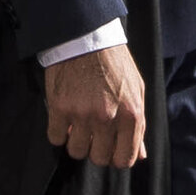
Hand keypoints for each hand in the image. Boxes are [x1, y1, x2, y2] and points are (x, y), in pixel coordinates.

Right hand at [44, 43, 147, 168]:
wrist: (87, 37)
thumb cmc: (114, 63)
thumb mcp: (136, 90)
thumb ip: (138, 125)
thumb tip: (140, 155)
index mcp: (131, 114)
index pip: (125, 158)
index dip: (116, 158)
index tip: (109, 150)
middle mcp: (108, 117)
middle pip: (99, 158)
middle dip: (95, 151)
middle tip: (92, 136)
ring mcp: (82, 113)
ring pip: (76, 151)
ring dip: (76, 143)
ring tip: (77, 127)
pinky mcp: (60, 106)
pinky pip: (55, 137)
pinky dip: (58, 132)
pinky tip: (63, 120)